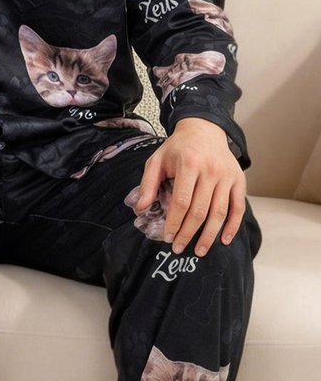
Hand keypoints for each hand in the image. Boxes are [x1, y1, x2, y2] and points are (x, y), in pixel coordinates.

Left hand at [133, 117, 245, 256]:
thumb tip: (140, 208)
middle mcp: (211, 171)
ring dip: (210, 235)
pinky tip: (224, 240)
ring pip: (220, 212)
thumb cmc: (177, 148)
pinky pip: (238, 207)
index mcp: (189, 165)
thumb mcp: (156, 160)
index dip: (174, 222)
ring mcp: (227, 176)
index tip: (167, 237)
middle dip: (188, 233)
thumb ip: (148, 184)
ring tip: (199, 251)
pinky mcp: (239, 180)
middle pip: (200, 210)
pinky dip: (233, 226)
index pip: (181, 201)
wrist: (204, 129)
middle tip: (178, 248)